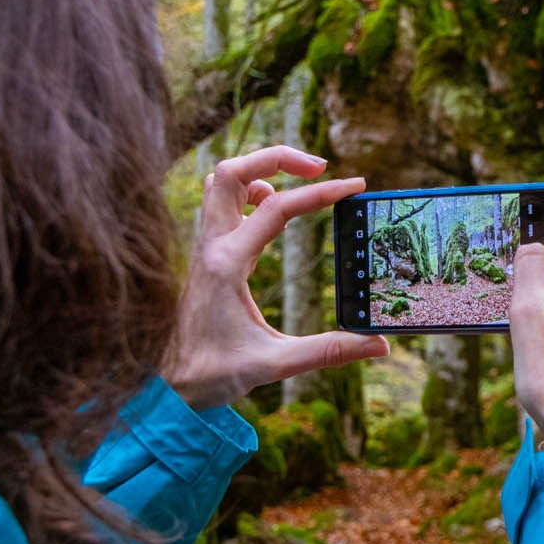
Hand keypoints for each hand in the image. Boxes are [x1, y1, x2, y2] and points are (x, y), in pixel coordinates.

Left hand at [162, 145, 386, 411]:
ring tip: (300, 183)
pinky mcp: (208, 256)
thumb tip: (380, 346)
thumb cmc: (212, 374)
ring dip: (260, 171)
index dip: (321, 192)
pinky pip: (223, 205)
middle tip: (319, 166)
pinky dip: (250, 194)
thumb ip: (329, 351)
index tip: (355, 185)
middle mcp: (212, 247)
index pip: (277, 209)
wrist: (164, 385)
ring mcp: (205, 248)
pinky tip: (275, 213)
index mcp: (227, 264)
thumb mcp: (275, 364)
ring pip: (222, 182)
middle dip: (278, 158)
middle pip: (233, 171)